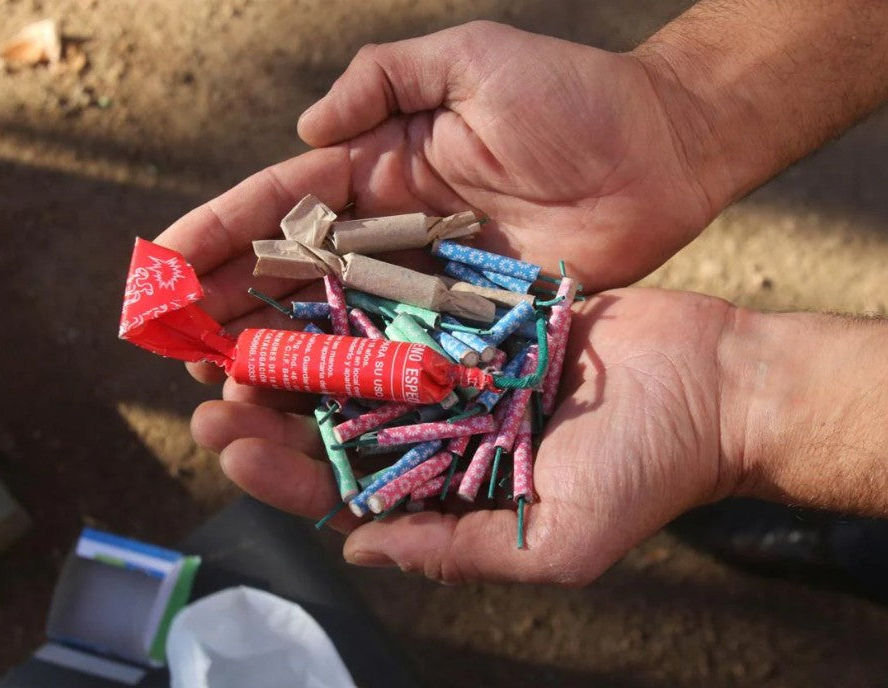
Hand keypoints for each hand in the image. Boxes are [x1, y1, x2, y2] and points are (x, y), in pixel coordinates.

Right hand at [156, 21, 717, 383]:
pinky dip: (354, 381)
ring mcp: (428, 284)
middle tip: (174, 344)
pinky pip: (402, 356)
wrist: (663, 152)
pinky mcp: (470, 323)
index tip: (162, 263)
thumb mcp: (471, 60)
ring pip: (335, 323)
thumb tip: (305, 131)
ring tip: (222, 387)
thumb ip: (383, 79)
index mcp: (379, 166)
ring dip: (277, 353)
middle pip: (294, 275)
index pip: (282, 204)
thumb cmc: (573, 98)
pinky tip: (310, 408)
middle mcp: (391, 232)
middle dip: (230, 306)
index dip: (220, 232)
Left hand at [190, 288, 742, 583]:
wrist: (713, 380)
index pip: (341, 491)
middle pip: (331, 425)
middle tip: (207, 386)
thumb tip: (357, 553)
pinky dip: (354, 301)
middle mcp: (438, 433)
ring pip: (355, 364)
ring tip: (237, 330)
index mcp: (445, 491)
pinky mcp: (475, 319)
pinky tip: (306, 282)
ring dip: (296, 349)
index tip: (228, 445)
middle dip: (267, 410)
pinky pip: (403, 310)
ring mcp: (454, 373)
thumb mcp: (557, 539)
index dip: (279, 473)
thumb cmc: (646, 470)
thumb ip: (456, 551)